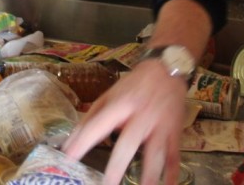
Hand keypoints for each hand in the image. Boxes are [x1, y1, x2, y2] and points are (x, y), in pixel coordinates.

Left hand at [62, 60, 187, 184]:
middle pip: (128, 143)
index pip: (98, 125)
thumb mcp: (110, 95)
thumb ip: (91, 117)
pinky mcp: (174, 131)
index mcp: (121, 105)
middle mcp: (140, 116)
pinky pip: (173, 155)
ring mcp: (160, 125)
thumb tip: (70, 140)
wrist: (168, 69)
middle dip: (117, 166)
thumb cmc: (134, 85)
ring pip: (155, 153)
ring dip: (149, 174)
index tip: (69, 157)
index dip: (83, 141)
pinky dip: (172, 172)